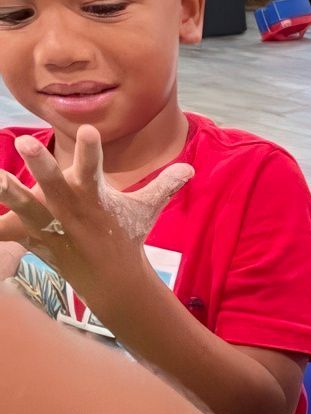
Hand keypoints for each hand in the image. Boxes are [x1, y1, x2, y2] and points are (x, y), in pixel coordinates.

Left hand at [0, 125, 191, 311]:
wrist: (113, 283)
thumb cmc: (126, 237)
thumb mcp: (146, 210)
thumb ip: (163, 185)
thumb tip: (189, 168)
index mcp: (96, 196)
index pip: (95, 167)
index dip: (91, 150)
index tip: (87, 130)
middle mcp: (72, 209)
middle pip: (55, 184)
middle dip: (40, 165)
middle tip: (24, 143)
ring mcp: (52, 226)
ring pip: (26, 206)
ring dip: (8, 191)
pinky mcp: (36, 241)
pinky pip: (9, 233)